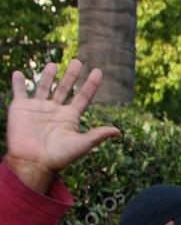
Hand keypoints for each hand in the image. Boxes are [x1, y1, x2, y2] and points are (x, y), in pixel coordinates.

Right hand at [6, 60, 119, 191]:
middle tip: (78, 62)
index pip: (83, 97)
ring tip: (53, 64)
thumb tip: (118, 131)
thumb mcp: (81, 144)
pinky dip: (18, 82)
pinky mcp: (20, 108)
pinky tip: (18, 73)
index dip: (91, 85)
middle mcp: (55, 110)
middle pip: (65, 89)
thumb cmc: (58, 156)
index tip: (98, 72)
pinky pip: (19, 92)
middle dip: (72, 76)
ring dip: (48, 76)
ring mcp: (38, 108)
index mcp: (70, 117)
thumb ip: (97, 135)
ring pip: (44, 87)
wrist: (33, 162)